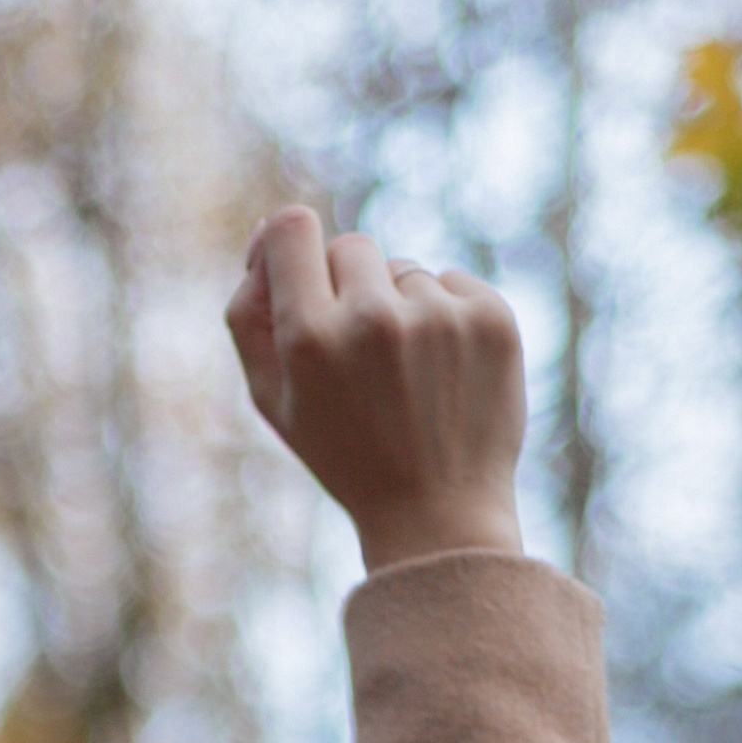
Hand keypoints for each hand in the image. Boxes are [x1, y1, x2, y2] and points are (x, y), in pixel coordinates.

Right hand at [226, 206, 527, 570]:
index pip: (289, 228)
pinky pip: (452, 282)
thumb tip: (265, 240)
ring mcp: (439, 317)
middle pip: (350, 246)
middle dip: (349, 289)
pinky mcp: (492, 319)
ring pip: (404, 271)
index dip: (288, 243)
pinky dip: (447, 317)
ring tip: (408, 379)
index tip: (298, 267)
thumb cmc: (345, 455)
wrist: (439, 514)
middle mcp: (373, 318)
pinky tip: (444, 373)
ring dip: (401, 309)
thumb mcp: (273, 400)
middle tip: (361, 357)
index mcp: (309, 339)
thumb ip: (249, 315)